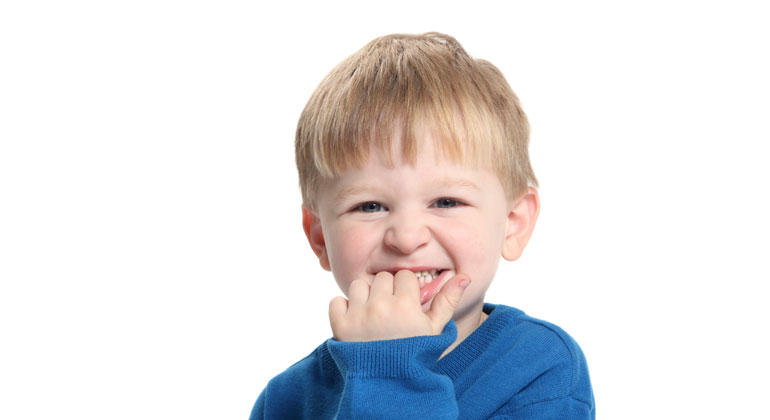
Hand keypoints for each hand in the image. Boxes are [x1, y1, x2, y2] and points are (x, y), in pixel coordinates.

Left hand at [329, 270, 470, 341]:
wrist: (387, 384)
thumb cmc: (414, 353)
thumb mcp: (434, 329)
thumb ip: (448, 300)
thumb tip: (464, 276)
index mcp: (406, 306)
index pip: (404, 276)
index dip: (407, 290)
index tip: (407, 305)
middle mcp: (381, 307)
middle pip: (382, 278)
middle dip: (387, 291)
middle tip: (390, 312)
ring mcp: (358, 316)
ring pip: (359, 285)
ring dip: (365, 296)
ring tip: (373, 316)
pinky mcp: (340, 325)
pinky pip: (337, 300)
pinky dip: (343, 308)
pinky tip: (356, 322)